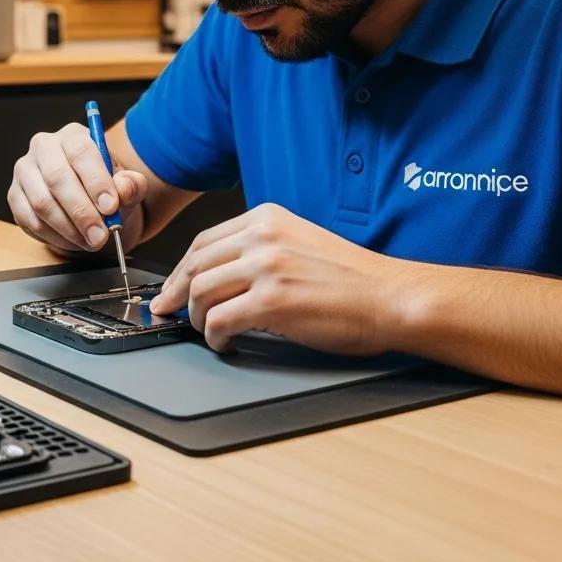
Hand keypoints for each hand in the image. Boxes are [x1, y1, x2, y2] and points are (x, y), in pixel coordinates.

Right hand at [8, 123, 146, 253]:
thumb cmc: (104, 188)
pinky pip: (30, 219)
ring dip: (68, 228)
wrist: (84, 199)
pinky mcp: (15, 195)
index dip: (96, 181)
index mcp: (73, 135)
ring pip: (42, 202)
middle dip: (82, 212)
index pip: (81, 152)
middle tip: (100, 236)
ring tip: (89, 241)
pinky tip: (71, 240)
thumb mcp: (125, 186)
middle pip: (57, 178)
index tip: (110, 208)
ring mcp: (25, 170)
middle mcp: (44, 146)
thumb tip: (124, 188)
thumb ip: (131, 185)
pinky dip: (53, 236)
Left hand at [148, 203, 412, 355]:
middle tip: (170, 311)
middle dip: (177, 292)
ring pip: (202, 292)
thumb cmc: (351, 278)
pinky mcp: (273, 301)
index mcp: (266, 218)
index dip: (181, 269)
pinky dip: (215, 335)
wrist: (391, 296)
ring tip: (209, 331)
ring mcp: (267, 267)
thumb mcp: (298, 241)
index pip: (204, 241)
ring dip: (198, 317)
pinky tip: (225, 343)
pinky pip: (221, 320)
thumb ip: (259, 248)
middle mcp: (262, 236)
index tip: (172, 287)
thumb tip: (219, 275)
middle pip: (197, 264)